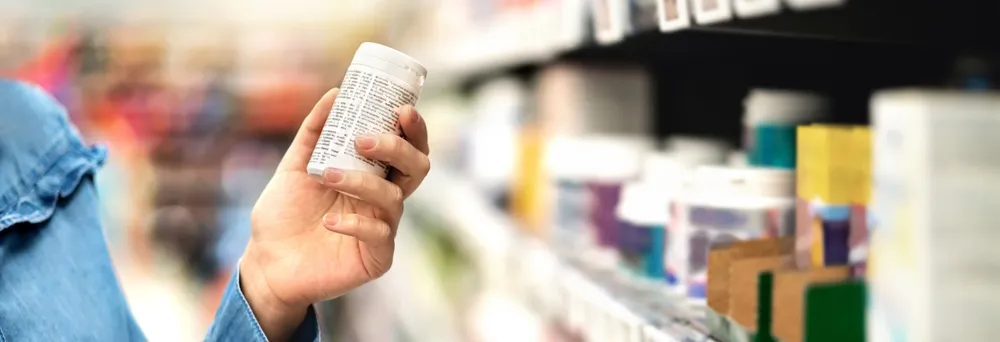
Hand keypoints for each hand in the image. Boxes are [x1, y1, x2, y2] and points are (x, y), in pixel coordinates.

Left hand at [239, 88, 430, 339]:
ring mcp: (383, 228)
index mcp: (373, 175)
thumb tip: (335, 93)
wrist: (265, 262)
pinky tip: (328, 222)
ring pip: (393, 198)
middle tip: (364, 140)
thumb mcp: (294, 166)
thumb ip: (314, 132)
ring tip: (327, 175)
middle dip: (397, 149)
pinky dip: (354, 223)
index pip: (408, 148)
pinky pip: (379, 234)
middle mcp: (384, 199)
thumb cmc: (284, 215)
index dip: (414, 129)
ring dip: (362, 182)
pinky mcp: (376, 257)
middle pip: (416, 168)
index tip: (402, 109)